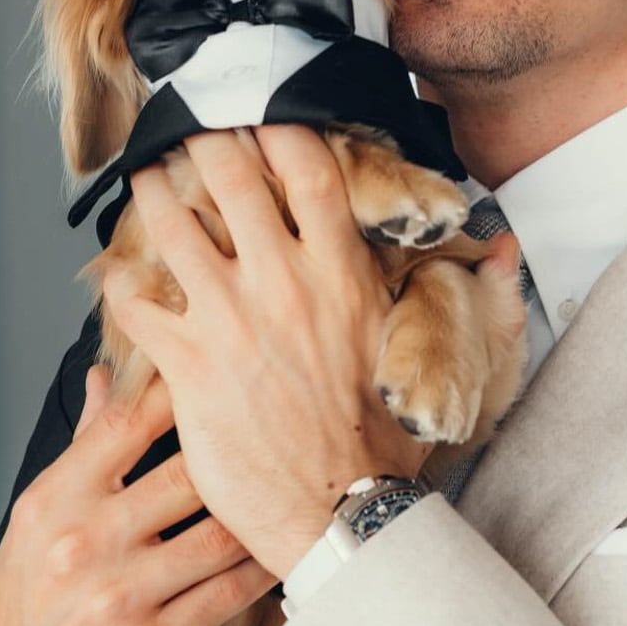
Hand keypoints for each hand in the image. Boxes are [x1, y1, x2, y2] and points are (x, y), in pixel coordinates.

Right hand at [0, 365, 276, 625]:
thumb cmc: (31, 611)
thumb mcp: (38, 526)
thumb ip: (83, 451)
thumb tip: (105, 377)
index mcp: (52, 504)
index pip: (124, 424)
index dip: (178, 393)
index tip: (220, 376)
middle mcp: (82, 545)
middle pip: (187, 474)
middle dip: (236, 458)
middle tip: (282, 436)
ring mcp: (120, 598)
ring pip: (219, 535)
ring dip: (259, 518)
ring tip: (293, 495)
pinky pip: (229, 592)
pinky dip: (261, 570)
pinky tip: (279, 552)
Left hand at [103, 125, 431, 581]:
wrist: (343, 512)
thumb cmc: (384, 441)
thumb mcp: (429, 356)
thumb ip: (466, 296)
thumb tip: (506, 250)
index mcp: (341, 273)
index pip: (309, 168)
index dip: (279, 127)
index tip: (261, 113)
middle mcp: (283, 282)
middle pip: (230, 175)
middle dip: (205, 141)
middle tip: (190, 130)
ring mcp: (230, 320)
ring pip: (174, 225)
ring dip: (154, 195)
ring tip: (146, 181)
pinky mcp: (189, 365)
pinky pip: (137, 304)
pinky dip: (122, 284)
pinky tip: (120, 278)